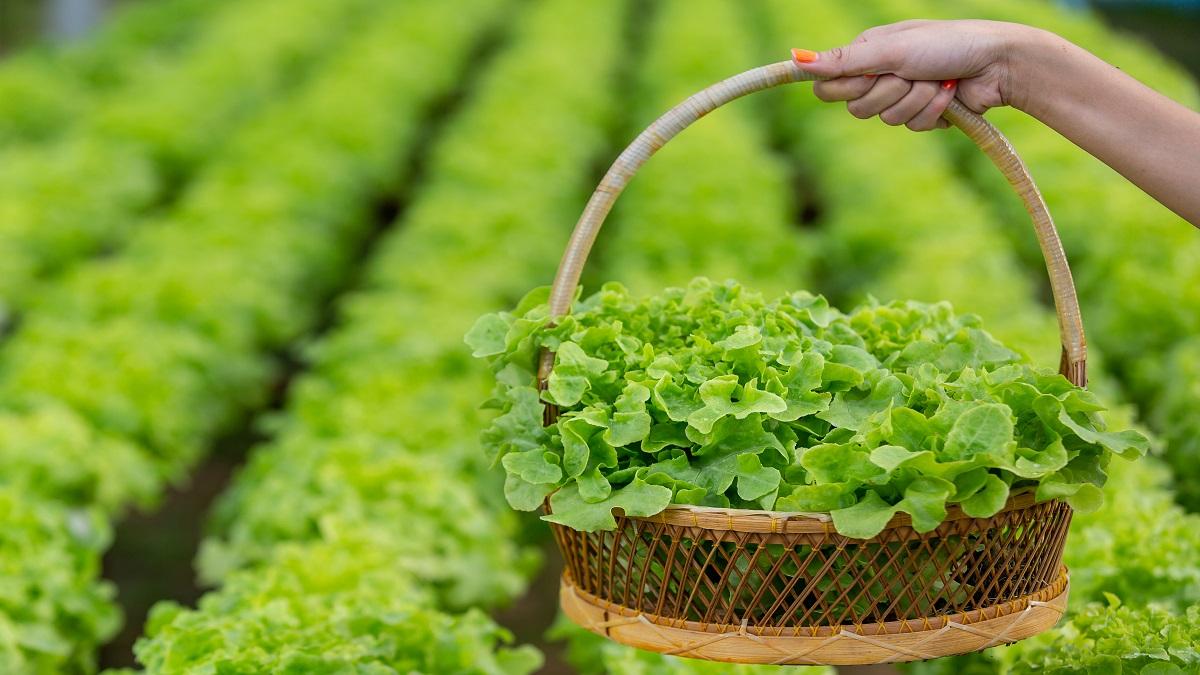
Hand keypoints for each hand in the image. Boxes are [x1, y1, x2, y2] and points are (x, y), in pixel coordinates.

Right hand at [791, 20, 1044, 130]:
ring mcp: (902, 96)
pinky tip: (949, 94)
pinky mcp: (923, 115)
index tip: (868, 77)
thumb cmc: (947, 44)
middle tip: (911, 73)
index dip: (845, 88)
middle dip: (889, 93)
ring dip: (916, 101)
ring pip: (887, 120)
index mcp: (867, 53)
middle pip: (857, 109)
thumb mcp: (893, 50)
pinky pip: (912, 127)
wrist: (997, 63)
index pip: (828, 86)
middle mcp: (880, 75)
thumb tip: (797, 59)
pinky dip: (933, 112)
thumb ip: (845, 61)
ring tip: (938, 81)